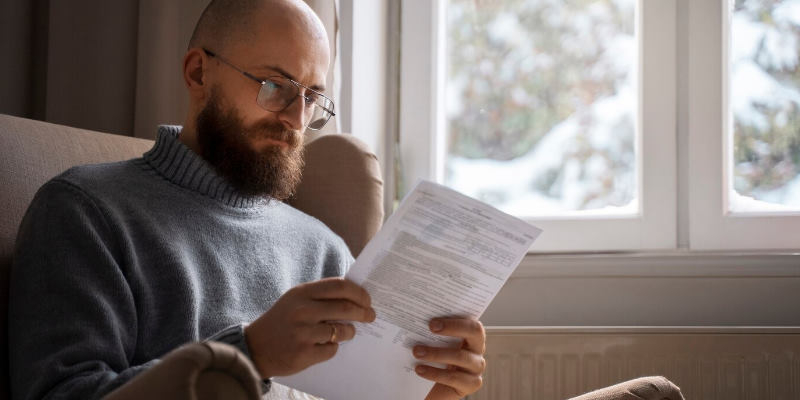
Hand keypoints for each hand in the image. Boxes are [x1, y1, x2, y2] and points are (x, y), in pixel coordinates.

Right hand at [244, 277, 375, 376]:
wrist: (255, 347)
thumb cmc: (282, 320)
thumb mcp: (296, 300)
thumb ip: (320, 295)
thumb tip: (354, 295)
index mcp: (302, 293)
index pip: (339, 286)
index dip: (358, 293)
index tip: (367, 299)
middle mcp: (302, 310)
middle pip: (345, 307)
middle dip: (363, 312)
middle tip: (370, 316)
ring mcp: (303, 332)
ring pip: (342, 331)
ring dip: (350, 332)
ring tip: (348, 332)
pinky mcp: (303, 353)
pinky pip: (331, 349)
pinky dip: (333, 348)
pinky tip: (325, 345)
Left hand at [414, 318, 486, 398]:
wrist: (437, 387)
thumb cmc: (437, 359)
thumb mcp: (437, 343)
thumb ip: (433, 332)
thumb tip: (418, 319)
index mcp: (471, 334)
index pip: (471, 321)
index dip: (455, 321)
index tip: (433, 322)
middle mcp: (477, 348)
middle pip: (474, 332)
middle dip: (452, 327)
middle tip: (430, 327)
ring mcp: (477, 366)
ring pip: (460, 356)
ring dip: (436, 353)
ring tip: (417, 352)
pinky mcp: (471, 384)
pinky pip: (453, 377)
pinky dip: (434, 373)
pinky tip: (420, 369)